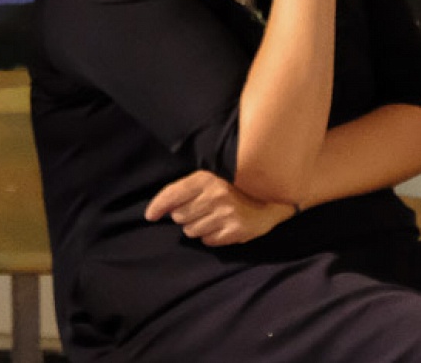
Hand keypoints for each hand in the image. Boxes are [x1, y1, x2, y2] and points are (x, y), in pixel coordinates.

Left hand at [145, 169, 294, 246]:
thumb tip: (160, 210)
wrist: (270, 198)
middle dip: (184, 216)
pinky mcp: (235, 231)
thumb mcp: (210, 180)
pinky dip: (210, 236)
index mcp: (206, 179)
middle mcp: (215, 195)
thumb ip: (186, 191)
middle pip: (179, 216)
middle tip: (200, 210)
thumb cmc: (234, 188)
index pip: (173, 194)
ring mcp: (226, 215)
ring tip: (212, 218)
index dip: (157, 206)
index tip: (150, 216)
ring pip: (191, 231)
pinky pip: (207, 241)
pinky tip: (221, 227)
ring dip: (197, 227)